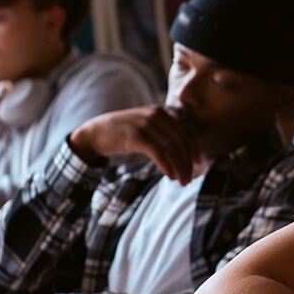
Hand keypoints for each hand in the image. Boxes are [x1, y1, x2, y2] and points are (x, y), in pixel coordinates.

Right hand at [69, 107, 200, 183]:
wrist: (95, 132)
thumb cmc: (122, 133)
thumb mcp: (145, 126)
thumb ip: (162, 132)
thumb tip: (181, 151)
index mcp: (160, 112)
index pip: (185, 130)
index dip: (194, 148)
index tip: (198, 162)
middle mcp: (155, 115)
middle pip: (180, 141)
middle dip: (187, 162)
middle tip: (189, 178)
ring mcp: (145, 124)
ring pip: (172, 148)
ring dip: (179, 167)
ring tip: (181, 180)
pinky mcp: (136, 136)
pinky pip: (159, 153)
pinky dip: (167, 166)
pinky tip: (169, 175)